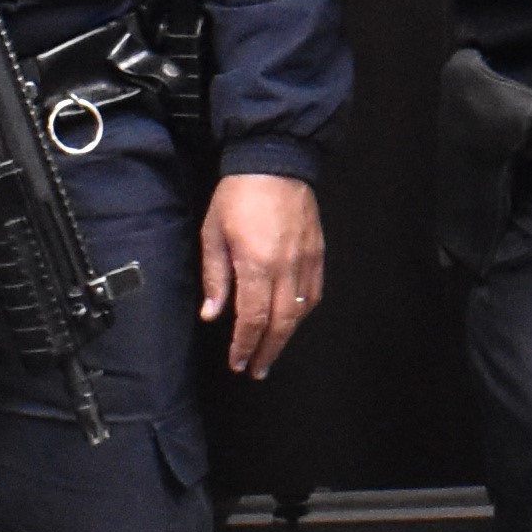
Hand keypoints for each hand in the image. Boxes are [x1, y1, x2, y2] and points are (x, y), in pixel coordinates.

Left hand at [200, 172, 324, 377]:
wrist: (275, 160)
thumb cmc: (238, 194)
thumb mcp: (214, 232)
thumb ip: (216, 276)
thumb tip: (213, 314)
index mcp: (257, 264)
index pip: (252, 318)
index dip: (245, 345)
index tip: (238, 362)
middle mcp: (286, 268)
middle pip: (281, 323)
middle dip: (268, 351)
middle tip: (258, 370)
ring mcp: (306, 260)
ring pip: (301, 311)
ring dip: (286, 336)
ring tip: (273, 352)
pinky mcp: (318, 252)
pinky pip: (315, 291)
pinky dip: (304, 312)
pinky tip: (293, 319)